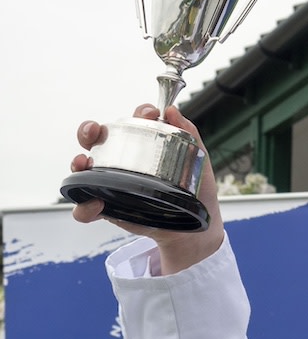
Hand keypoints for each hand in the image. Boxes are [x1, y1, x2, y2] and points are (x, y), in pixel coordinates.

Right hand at [71, 104, 225, 273]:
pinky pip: (85, 207)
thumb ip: (190, 135)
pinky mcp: (108, 207)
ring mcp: (113, 183)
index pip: (135, 123)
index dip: (137, 114)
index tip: (150, 114)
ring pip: (84, 168)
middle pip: (97, 139)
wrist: (195, 227)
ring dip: (78, 163)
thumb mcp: (198, 161)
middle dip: (89, 130)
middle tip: (94, 131)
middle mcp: (124, 161)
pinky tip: (95, 206)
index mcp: (145, 146)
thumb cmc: (195, 191)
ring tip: (83, 164)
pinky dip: (83, 207)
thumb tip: (173, 112)